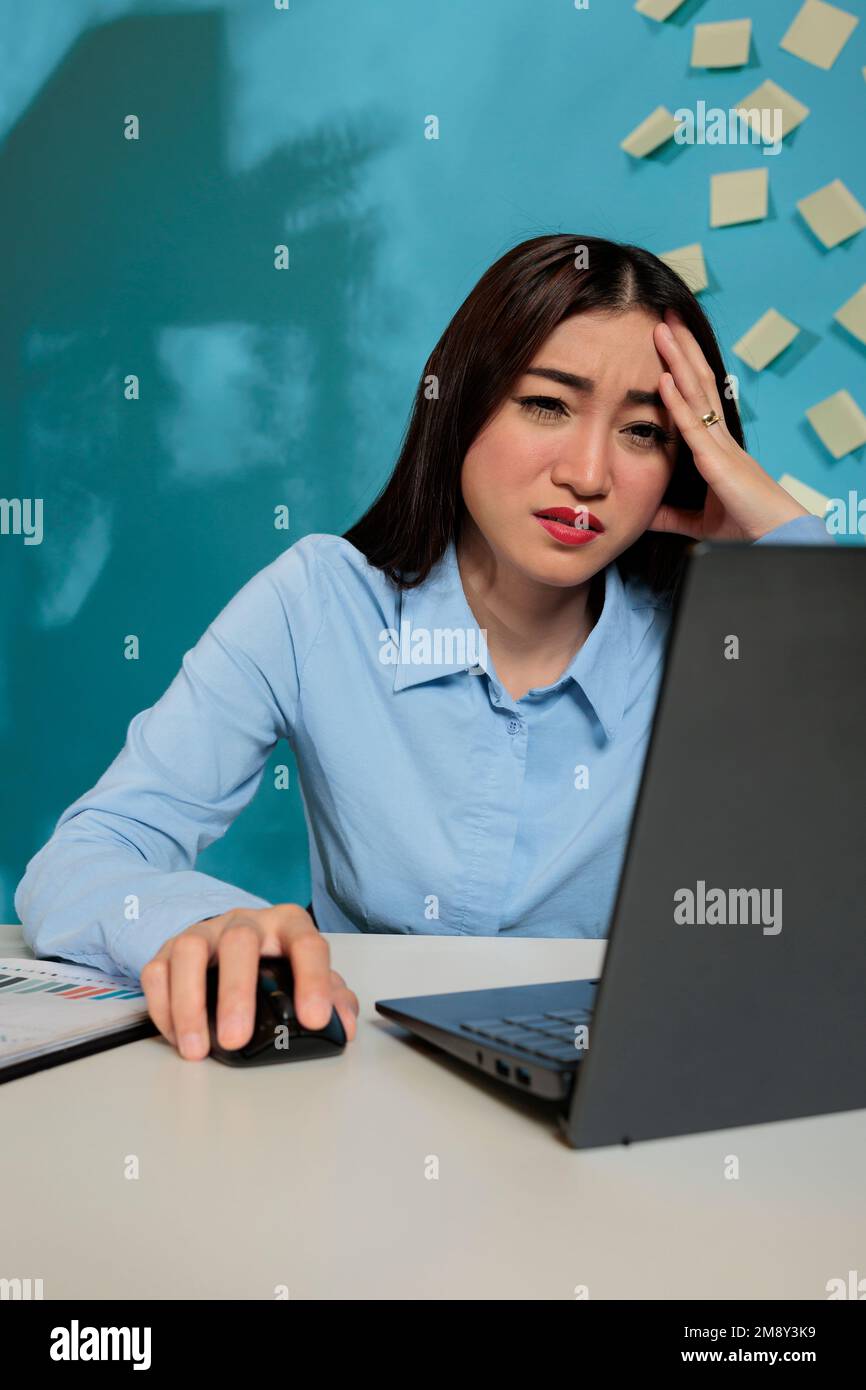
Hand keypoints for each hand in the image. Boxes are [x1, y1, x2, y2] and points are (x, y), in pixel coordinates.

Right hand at [140, 903, 359, 1059]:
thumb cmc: (275, 962)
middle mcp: (244, 922)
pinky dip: (163, 1007)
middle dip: (236, 992)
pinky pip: (156, 971)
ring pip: (189, 950)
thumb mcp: (308, 974)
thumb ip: (333, 997)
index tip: (313, 1019)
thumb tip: (341, 1026)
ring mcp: (204, 933)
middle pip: (239, 942)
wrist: (232, 941)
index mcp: (287, 926)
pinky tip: (178, 1037)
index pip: (306, 944)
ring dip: (189, 1002)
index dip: (313, 980)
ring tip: (197, 1048)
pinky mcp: (169, 949)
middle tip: (236, 1039)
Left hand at [648, 307, 808, 542]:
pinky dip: (677, 403)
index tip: (664, 341)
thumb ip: (671, 516)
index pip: (695, 396)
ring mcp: (720, 446)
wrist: (775, 540)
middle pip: (697, 381)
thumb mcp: (698, 522)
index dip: (681, 366)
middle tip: (662, 315)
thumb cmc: (745, 528)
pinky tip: (664, 379)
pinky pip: (694, 428)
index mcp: (716, 445)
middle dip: (680, 348)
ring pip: (696, 393)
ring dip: (677, 360)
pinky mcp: (718, 463)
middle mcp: (720, 437)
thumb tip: (644, 516)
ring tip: (660, 328)